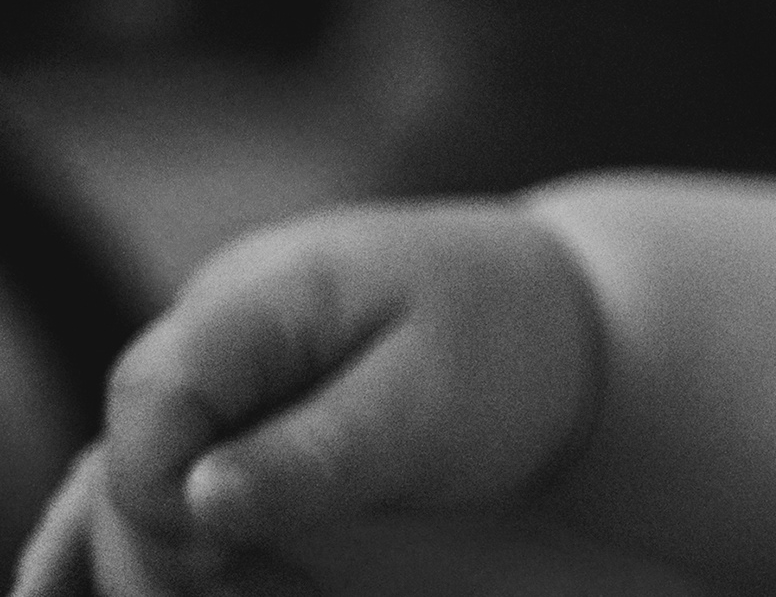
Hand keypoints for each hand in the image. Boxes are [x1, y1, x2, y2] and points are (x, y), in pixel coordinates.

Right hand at [18, 205, 599, 596]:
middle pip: (130, 447)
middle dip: (163, 547)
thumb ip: (314, 453)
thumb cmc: (505, 352)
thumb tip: (195, 499)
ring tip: (255, 592)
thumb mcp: (428, 408)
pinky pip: (172, 480)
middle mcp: (221, 318)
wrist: (563, 319)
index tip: (223, 564)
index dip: (159, 494)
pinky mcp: (238, 410)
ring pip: (137, 476)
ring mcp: (223, 365)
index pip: (151, 396)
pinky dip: (177, 545)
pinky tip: (186, 583)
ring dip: (169, 557)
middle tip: (255, 593)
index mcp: (268, 291)